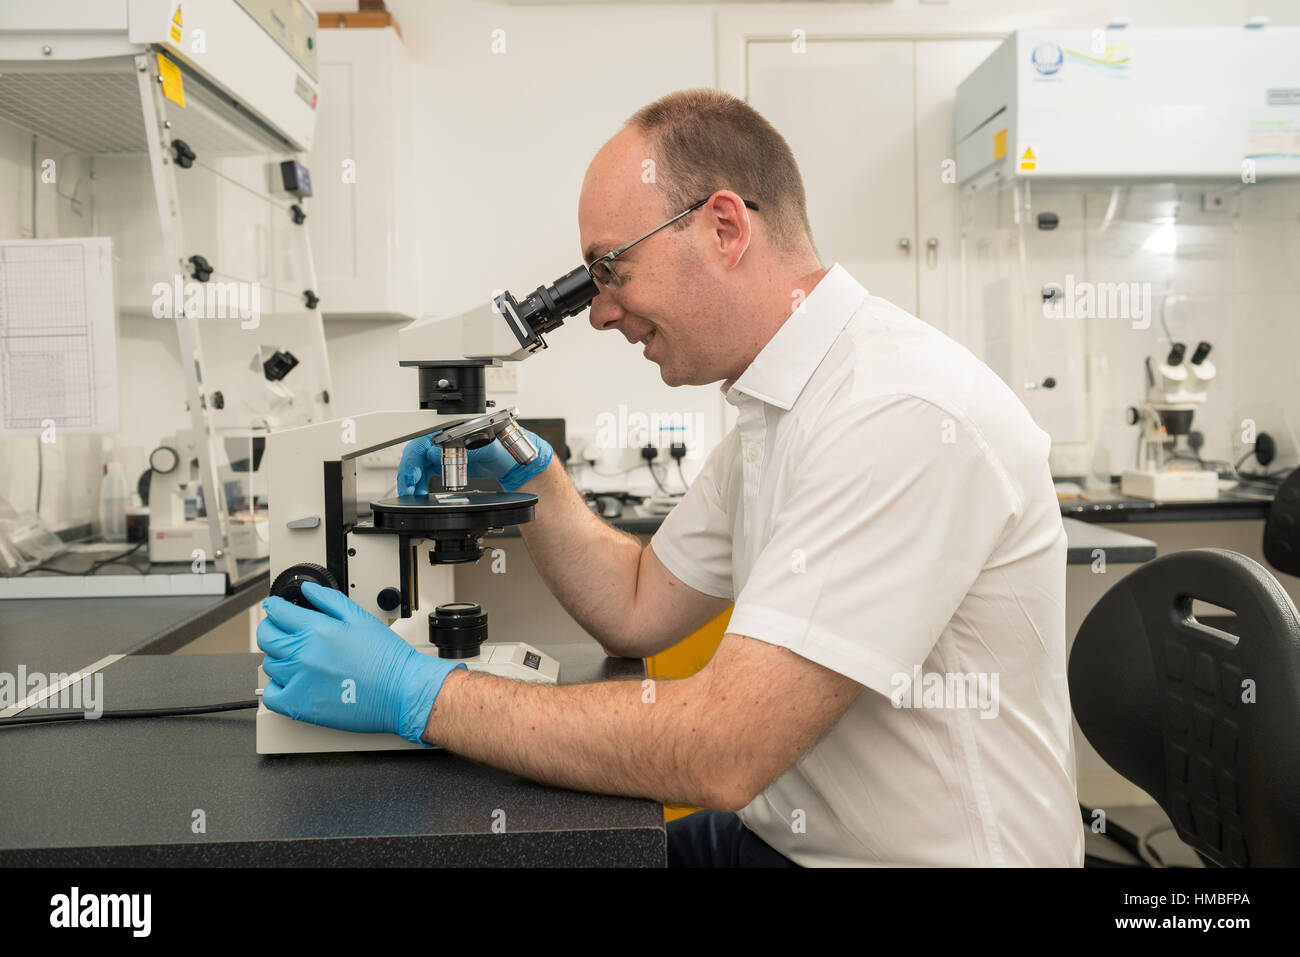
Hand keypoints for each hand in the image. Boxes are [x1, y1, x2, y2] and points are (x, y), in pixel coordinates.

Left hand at [257, 581, 463, 744]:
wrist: (400, 691)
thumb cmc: (387, 658)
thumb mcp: (360, 617)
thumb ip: (329, 599)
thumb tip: (308, 590)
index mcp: (317, 629)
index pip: (278, 613)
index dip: (274, 608)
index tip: (276, 609)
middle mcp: (303, 654)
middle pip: (266, 637)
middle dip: (270, 629)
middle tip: (279, 630)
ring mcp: (299, 681)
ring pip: (269, 665)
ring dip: (278, 658)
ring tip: (296, 658)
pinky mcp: (300, 706)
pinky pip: (271, 696)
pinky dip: (276, 688)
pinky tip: (291, 682)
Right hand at [396, 428, 552, 494]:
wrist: (520, 463)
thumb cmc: (510, 451)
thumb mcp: (489, 449)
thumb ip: (462, 449)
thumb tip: (436, 452)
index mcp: (457, 427)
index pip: (424, 439)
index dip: (414, 458)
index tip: (412, 476)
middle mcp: (449, 434)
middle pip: (418, 450)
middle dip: (409, 471)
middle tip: (408, 489)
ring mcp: (448, 446)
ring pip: (421, 460)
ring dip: (413, 477)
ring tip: (411, 493)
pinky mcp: (451, 457)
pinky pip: (429, 466)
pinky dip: (422, 478)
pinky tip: (420, 489)